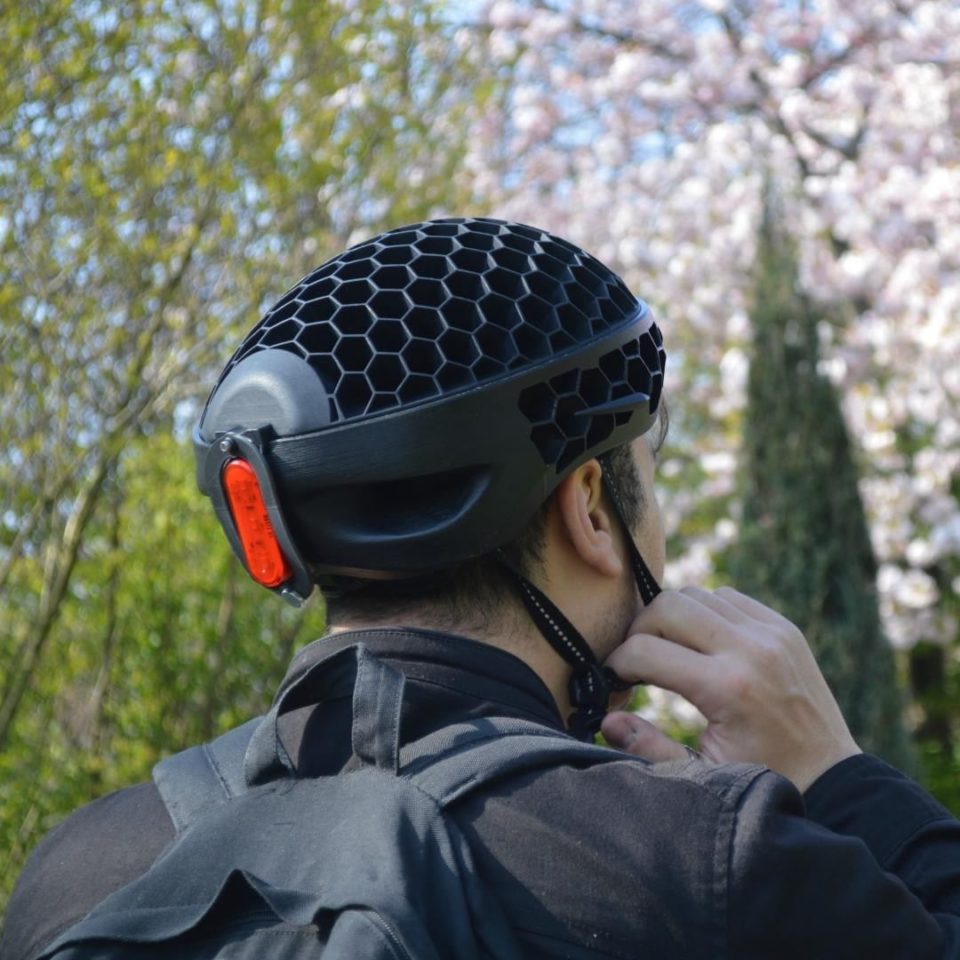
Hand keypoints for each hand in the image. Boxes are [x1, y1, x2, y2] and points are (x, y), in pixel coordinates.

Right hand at [602, 586, 860, 792]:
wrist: (833, 779)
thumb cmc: (764, 782)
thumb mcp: (702, 775)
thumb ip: (649, 747)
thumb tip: (607, 719)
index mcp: (727, 688)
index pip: (645, 650)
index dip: (618, 665)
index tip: (616, 684)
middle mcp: (750, 649)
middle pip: (666, 605)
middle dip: (638, 630)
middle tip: (636, 662)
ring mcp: (771, 632)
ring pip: (696, 594)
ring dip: (671, 619)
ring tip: (667, 652)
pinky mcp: (784, 627)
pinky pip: (728, 598)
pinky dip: (705, 613)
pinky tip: (702, 646)